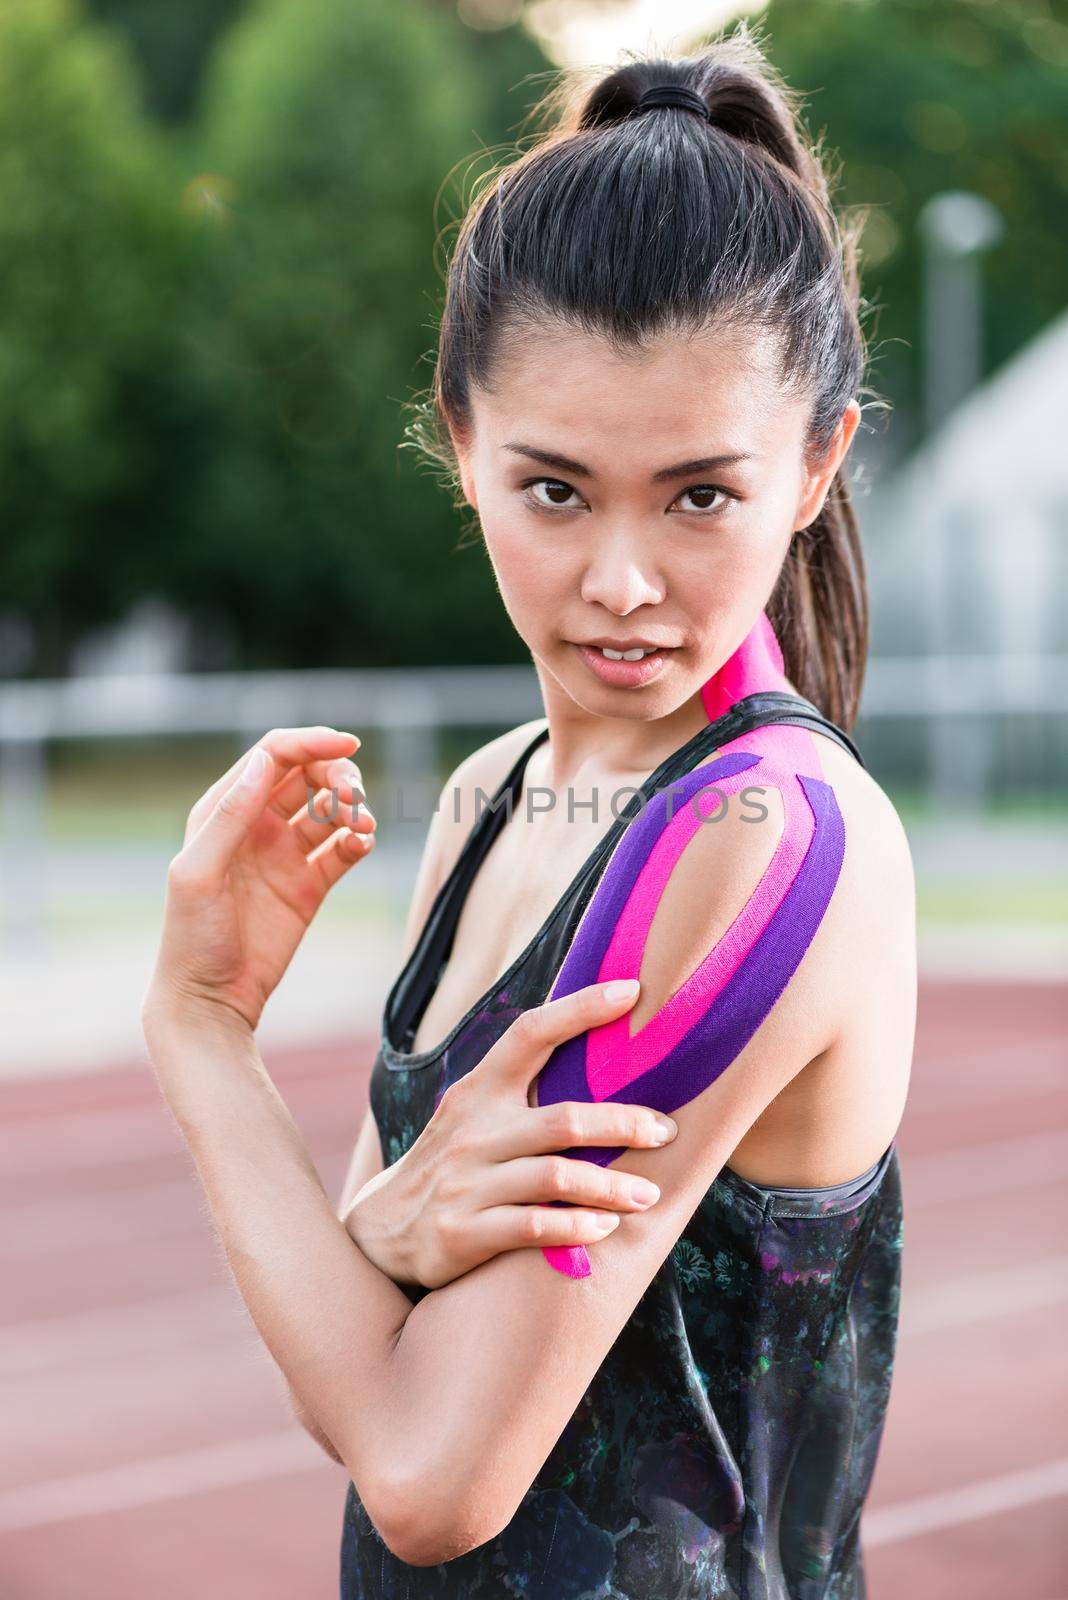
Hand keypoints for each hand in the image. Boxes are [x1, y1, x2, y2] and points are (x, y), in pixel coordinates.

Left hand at [141, 725, 376, 1036]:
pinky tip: (362, 846)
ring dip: (353, 808)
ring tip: (364, 828)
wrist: (211, 1000)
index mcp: (224, 810)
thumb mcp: (198, 872)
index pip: (274, 756)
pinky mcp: (309, 885)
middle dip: (338, 775)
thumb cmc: (191, 938)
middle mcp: (256, 825)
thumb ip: (231, 816)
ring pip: (330, 810)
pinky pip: (342, 849)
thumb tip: (264, 760)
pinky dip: (358, 841)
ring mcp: (284, 854)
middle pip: (309, 776)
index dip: (311, 743)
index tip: (350, 744)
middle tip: (356, 796)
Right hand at [342, 979, 677, 1288]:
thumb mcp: (475, 1116)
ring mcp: (466, 1183)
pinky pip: (533, 1228)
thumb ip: (524, 1092)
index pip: (529, 1033)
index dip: (580, 1008)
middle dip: (624, 1124)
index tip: (632, 990)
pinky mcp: (462, 1234)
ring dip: (611, 1187)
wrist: (382, 1231)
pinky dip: (577, 1227)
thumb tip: (604, 1055)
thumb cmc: (455, 1164)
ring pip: (555, 1177)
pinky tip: (606, 1227)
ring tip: (649, 1195)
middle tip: (667, 1132)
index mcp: (479, 1090)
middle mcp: (473, 1131)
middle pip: (563, 1119)